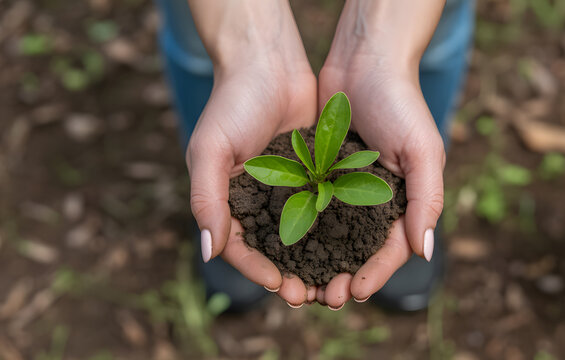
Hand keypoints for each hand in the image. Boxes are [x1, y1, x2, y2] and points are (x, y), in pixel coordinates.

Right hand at [185, 48, 317, 307]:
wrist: (269, 63)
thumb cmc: (232, 103)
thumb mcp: (210, 150)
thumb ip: (207, 199)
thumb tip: (208, 252)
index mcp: (228, 199)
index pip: (241, 247)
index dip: (257, 270)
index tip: (279, 285)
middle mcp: (259, 199)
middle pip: (275, 249)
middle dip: (291, 275)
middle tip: (311, 296)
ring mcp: (289, 188)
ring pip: (304, 236)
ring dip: (317, 261)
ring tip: (333, 282)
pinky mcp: (315, 174)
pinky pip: (326, 208)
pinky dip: (336, 230)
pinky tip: (352, 247)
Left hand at [315, 56, 445, 307]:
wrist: (364, 60)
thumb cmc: (401, 101)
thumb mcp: (422, 149)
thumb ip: (426, 198)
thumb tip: (424, 251)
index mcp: (404, 200)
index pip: (390, 250)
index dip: (374, 275)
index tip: (353, 293)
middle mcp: (374, 200)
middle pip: (358, 252)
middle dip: (341, 277)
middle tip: (321, 298)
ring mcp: (345, 188)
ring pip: (330, 238)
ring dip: (316, 263)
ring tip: (299, 285)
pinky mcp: (319, 173)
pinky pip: (308, 210)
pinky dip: (299, 232)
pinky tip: (282, 249)